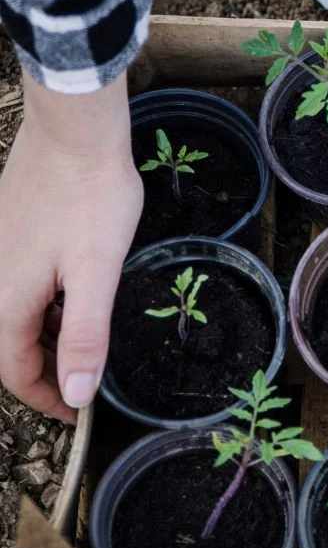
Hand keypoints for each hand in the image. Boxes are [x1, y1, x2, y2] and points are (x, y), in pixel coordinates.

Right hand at [0, 73, 140, 422]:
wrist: (74, 132)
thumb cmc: (91, 199)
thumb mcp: (97, 273)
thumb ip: (87, 333)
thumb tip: (78, 393)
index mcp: (8, 300)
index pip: (15, 371)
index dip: (47, 399)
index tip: (76, 414)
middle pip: (9, 346)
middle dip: (43, 373)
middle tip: (82, 387)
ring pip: (12, 316)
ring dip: (42, 339)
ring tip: (81, 349)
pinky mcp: (6, 232)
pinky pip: (14, 287)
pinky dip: (40, 307)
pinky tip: (69, 300)